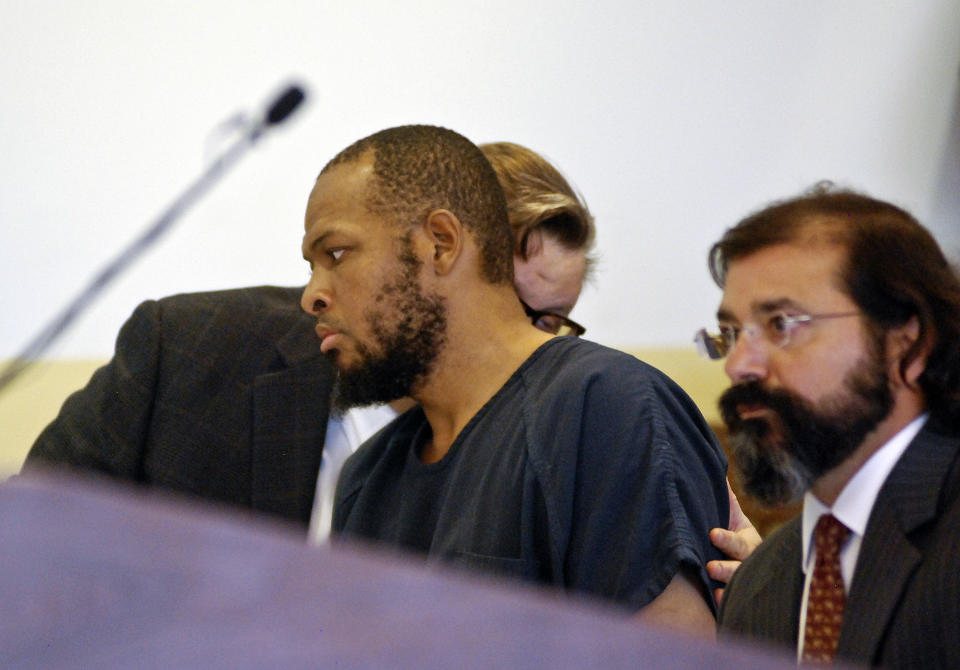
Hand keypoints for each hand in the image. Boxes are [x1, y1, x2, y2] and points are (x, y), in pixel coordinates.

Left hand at [707, 478, 761, 604]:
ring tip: (711, 583)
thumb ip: (724, 495)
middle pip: (742, 566)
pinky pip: (735, 601)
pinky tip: (716, 600)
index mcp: (748, 540)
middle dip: (727, 566)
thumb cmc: (728, 527)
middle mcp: (749, 562)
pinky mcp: (736, 593)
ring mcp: (744, 580)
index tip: (712, 533)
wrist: (733, 552)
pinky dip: (726, 602)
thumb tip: (715, 467)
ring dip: (726, 585)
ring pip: (739, 585)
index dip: (727, 538)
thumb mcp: (729, 512)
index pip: (739, 541)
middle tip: (710, 565)